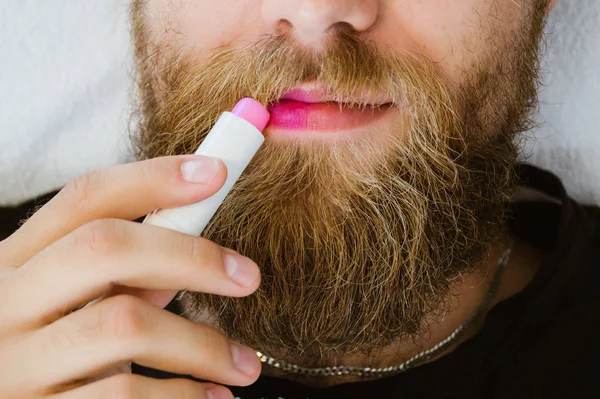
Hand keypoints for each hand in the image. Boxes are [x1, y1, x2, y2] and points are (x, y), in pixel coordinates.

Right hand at [0, 155, 261, 398]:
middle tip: (249, 277)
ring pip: (125, 324)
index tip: (216, 173)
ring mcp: (15, 363)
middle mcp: (5, 303)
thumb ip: (122, 280)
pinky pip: (124, 394)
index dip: (154, 178)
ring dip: (202, 345)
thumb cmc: (52, 357)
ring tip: (244, 365)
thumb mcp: (71, 308)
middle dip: (190, 256)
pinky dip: (182, 395)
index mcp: (15, 262)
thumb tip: (196, 257)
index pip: (86, 198)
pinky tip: (213, 396)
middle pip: (106, 247)